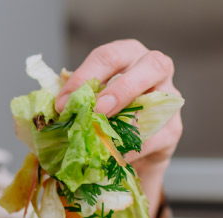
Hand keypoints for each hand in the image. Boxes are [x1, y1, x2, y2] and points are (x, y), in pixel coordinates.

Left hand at [56, 40, 183, 205]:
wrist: (132, 151)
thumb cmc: (109, 116)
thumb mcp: (90, 103)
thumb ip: (75, 100)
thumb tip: (48, 112)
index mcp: (129, 56)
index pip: (109, 57)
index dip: (85, 77)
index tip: (63, 104)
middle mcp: (155, 71)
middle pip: (151, 65)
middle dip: (121, 88)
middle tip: (96, 110)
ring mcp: (169, 100)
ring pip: (159, 101)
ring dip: (127, 121)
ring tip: (101, 136)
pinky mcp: (173, 130)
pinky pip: (155, 137)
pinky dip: (131, 149)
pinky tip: (111, 156)